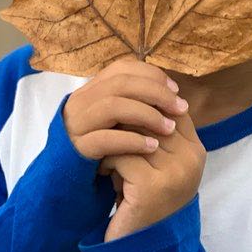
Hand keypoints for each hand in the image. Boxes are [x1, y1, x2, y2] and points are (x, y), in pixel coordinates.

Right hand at [62, 54, 188, 161]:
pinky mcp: (77, 149)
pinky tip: (152, 146)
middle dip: (156, 93)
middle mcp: (80, 102)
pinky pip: (105, 139)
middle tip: (181, 107)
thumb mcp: (117, 122)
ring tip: (169, 128)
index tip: (175, 89)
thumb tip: (171, 92)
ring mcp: (76, 125)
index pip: (122, 68)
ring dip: (147, 115)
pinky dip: (132, 140)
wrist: (71, 183)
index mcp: (90, 90)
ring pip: (113, 106)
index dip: (151, 75)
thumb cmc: (103, 150)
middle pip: (121, 84)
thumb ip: (133, 103)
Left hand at [98, 107, 205, 241]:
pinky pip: (122, 155)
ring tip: (105, 158)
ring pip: (134, 134)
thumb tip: (137, 89)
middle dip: (123, 126)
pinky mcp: (153, 187)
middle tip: (105, 139)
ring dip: (112, 144)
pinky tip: (102, 174)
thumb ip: (156, 132)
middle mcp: (191, 158)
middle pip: (151, 117)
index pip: (170, 107)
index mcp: (196, 149)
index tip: (118, 118)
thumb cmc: (143, 199)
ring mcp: (175, 173)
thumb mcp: (156, 163)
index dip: (141, 107)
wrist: (142, 248)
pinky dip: (107, 162)